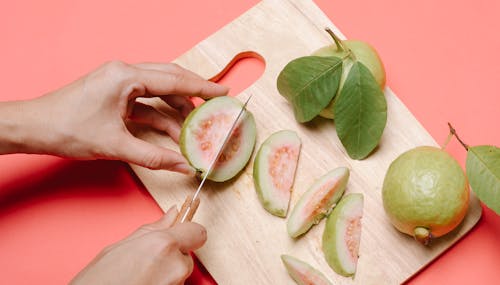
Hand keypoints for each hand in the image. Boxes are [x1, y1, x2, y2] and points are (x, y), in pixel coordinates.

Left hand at [0, 61, 227, 173]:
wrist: (35, 128)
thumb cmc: (68, 130)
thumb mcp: (116, 146)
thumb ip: (155, 157)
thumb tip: (184, 166)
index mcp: (126, 77)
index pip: (174, 79)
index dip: (202, 87)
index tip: (223, 91)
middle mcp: (124, 73)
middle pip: (170, 79)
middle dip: (193, 94)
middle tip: (216, 105)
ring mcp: (120, 82)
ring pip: (159, 91)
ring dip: (177, 109)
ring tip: (196, 127)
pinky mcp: (115, 94)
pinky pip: (146, 102)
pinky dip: (160, 115)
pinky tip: (174, 131)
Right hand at [70, 206, 206, 284]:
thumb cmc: (94, 284)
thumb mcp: (116, 249)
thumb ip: (151, 230)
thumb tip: (172, 215)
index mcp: (162, 245)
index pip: (197, 232)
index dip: (187, 232)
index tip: (181, 232)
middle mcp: (174, 266)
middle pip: (186, 255)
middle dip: (170, 255)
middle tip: (144, 261)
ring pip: (179, 273)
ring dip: (164, 273)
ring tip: (137, 277)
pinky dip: (161, 284)